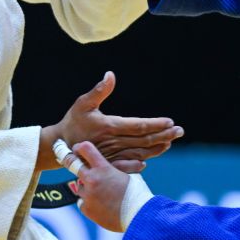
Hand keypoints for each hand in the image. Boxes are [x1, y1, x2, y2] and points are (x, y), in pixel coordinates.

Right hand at [39, 72, 183, 172]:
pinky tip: (151, 157)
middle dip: (164, 135)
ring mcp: (112, 155)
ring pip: (140, 153)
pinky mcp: (109, 163)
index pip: (138, 125)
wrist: (59, 146)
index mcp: (109, 126)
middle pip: (144, 140)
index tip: (170, 121)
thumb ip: (98, 91)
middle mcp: (113, 143)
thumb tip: (110, 75)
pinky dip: (141, 161)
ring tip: (170, 141)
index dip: (156, 124)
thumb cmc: (72, 121)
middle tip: (180, 131)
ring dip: (157, 148)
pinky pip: (129, 165)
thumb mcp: (82, 103)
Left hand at [72, 141, 130, 232]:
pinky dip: (89, 202)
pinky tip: (101, 205)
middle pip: (72, 164)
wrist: (138, 216)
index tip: (77, 149)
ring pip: (79, 186)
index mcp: (103, 168)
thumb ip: (118, 167)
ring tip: (102, 193)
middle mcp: (92, 179)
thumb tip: (121, 160)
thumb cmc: (136, 193)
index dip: (79, 147)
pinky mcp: (86, 209)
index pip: (85, 149)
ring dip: (87, 187)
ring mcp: (88, 195)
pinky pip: (82, 202)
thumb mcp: (129, 174)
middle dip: (70, 161)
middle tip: (68, 159)